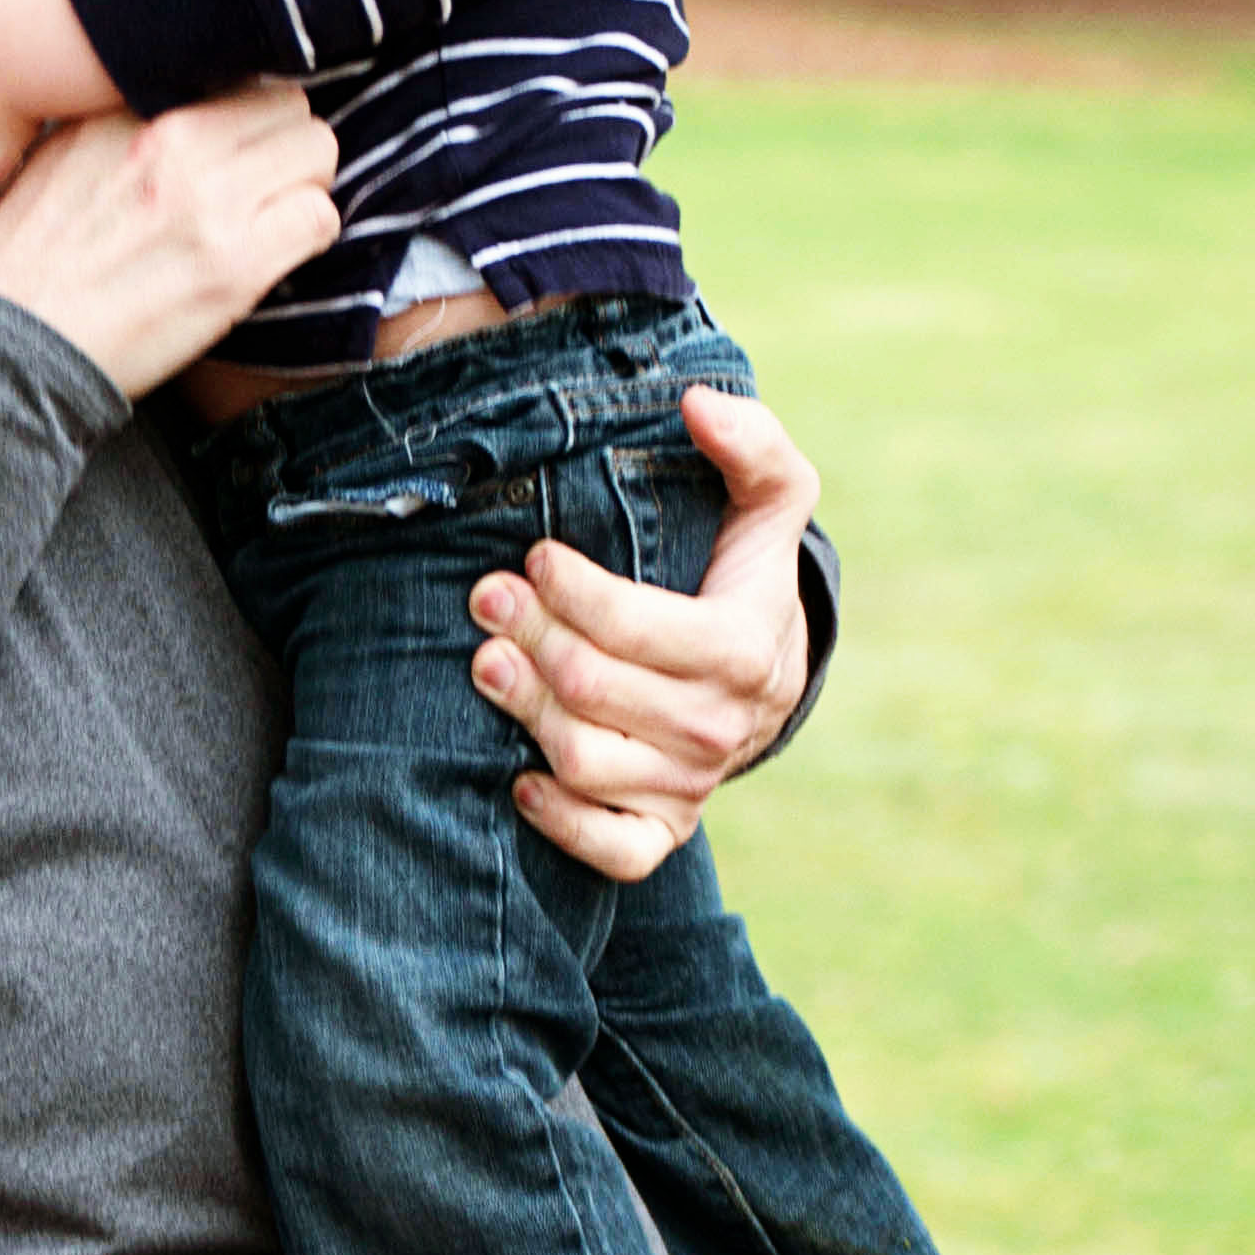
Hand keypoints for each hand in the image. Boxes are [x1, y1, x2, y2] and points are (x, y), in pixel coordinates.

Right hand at [0, 75, 343, 398]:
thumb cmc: (17, 273)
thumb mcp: (55, 164)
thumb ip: (120, 130)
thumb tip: (176, 120)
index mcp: (126, 110)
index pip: (230, 72)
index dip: (243, 113)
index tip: (239, 144)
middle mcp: (172, 140)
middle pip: (285, 101)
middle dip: (284, 143)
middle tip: (263, 185)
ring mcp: (208, 199)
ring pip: (317, 150)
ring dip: (302, 185)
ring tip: (268, 222)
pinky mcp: (235, 264)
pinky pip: (320, 217)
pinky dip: (309, 235)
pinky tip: (272, 258)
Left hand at [472, 381, 818, 877]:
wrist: (767, 676)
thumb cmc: (747, 576)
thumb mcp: (769, 501)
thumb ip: (751, 445)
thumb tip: (698, 405)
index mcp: (741, 648)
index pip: (638, 628)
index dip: (573, 591)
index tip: (535, 557)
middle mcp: (717, 727)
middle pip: (593, 691)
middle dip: (529, 637)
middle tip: (484, 598)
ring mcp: (688, 784)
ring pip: (583, 759)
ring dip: (521, 712)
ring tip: (484, 661)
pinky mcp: (662, 830)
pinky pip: (611, 849)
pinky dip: (559, 820)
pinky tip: (517, 777)